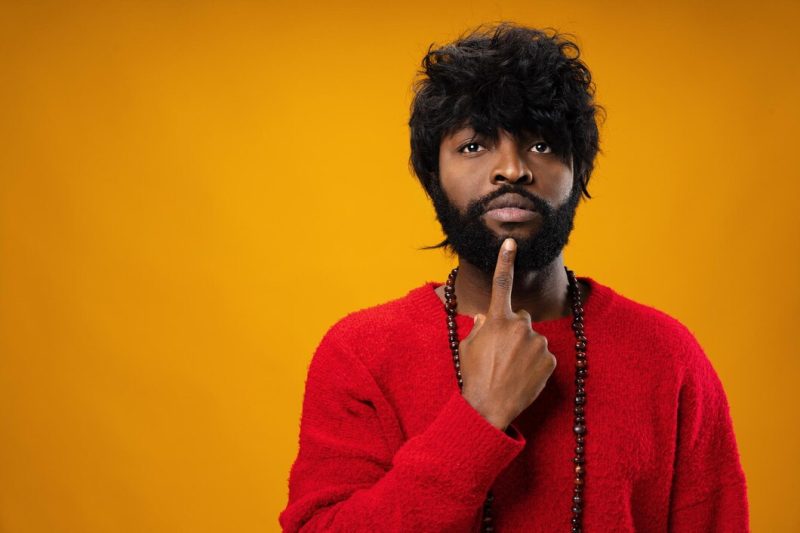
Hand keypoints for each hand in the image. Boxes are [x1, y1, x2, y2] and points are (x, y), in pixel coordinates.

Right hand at [459, 238, 556, 429]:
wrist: (489, 408)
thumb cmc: (474, 377)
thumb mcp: (468, 347)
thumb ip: (479, 328)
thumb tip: (485, 319)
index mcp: (496, 320)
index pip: (501, 284)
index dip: (505, 261)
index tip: (511, 242)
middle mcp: (519, 326)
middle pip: (521, 319)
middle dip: (515, 331)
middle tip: (502, 354)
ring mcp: (537, 343)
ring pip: (533, 339)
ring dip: (525, 349)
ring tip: (511, 370)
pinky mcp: (550, 360)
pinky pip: (544, 356)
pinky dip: (536, 364)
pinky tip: (523, 377)